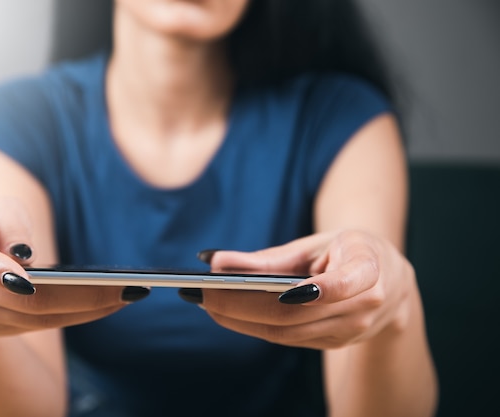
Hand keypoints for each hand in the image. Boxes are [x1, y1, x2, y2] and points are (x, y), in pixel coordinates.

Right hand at [0, 197, 147, 335]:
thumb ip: (10, 223)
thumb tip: (24, 255)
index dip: (0, 272)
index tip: (31, 281)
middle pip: (24, 301)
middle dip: (79, 296)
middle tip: (125, 288)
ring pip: (38, 319)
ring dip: (88, 309)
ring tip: (128, 294)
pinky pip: (42, 325)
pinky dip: (79, 314)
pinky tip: (110, 303)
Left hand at [195, 230, 415, 348]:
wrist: (391, 283)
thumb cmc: (351, 251)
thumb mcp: (320, 243)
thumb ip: (271, 257)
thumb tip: (217, 262)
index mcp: (371, 271)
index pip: (347, 284)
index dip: (317, 290)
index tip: (281, 290)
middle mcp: (363, 309)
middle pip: (295, 315)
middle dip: (242, 305)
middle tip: (202, 292)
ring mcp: (348, 333)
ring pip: (284, 332)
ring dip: (238, 318)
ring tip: (205, 301)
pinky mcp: (332, 343)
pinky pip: (286, 337)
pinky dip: (251, 325)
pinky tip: (227, 311)